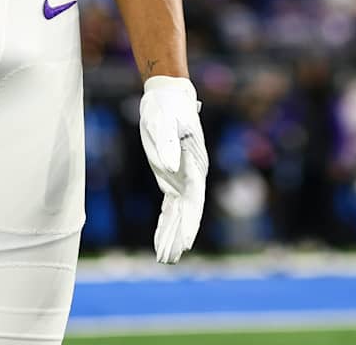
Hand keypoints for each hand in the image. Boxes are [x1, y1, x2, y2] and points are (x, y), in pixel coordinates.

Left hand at [138, 75, 207, 263]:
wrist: (168, 96)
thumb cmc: (167, 107)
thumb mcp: (164, 122)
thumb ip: (168, 145)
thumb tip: (171, 168)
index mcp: (195, 164)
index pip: (194, 199)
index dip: (189, 222)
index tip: (185, 242)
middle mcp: (191, 175)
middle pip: (188, 212)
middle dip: (179, 235)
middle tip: (169, 259)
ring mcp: (181, 178)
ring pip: (178, 213)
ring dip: (171, 234)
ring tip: (164, 258)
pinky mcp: (170, 178)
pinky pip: (169, 206)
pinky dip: (165, 223)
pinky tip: (160, 239)